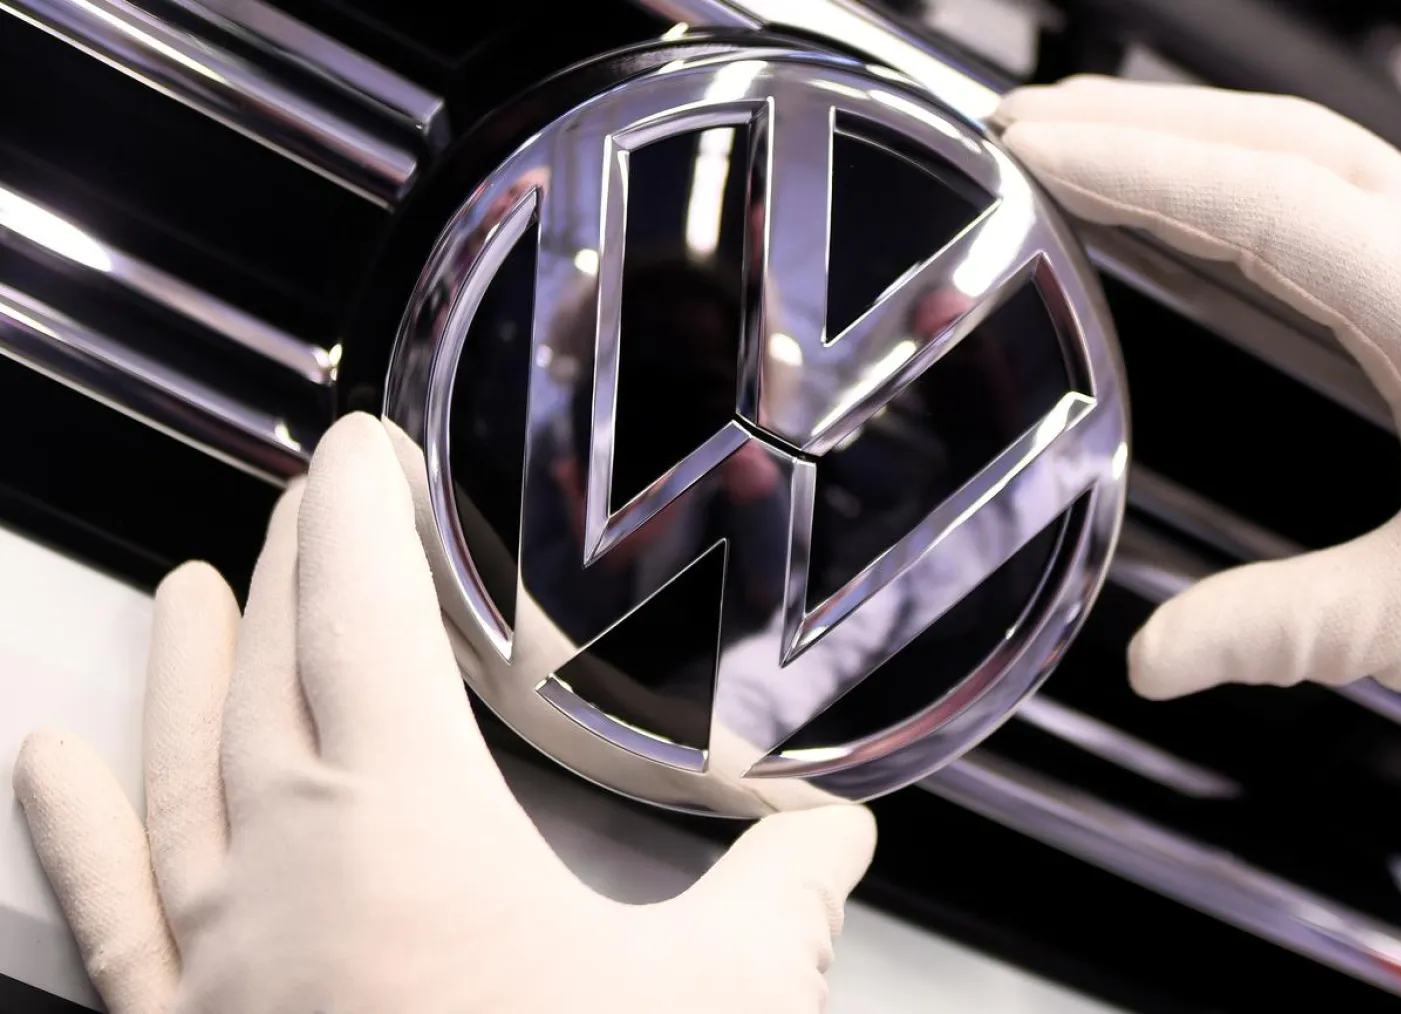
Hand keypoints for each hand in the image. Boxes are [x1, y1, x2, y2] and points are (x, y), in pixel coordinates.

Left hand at [12, 413, 874, 1013]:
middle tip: (308, 509)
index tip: (360, 446)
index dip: (356, 509)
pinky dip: (73, 831)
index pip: (359, 610)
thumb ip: (788, 898)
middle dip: (291, 571)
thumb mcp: (722, 1000)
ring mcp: (217, 960)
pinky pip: (104, 916)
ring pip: (180, 770)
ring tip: (185, 590)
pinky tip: (48, 766)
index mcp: (404, 825)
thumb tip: (839, 843)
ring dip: (186, 667)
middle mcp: (281, 872)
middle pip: (270, 669)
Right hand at [998, 76, 1400, 699]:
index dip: (1125, 167)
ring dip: (1194, 136)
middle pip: (1271, 137)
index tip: (1030, 147)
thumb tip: (1157, 660)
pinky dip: (1250, 175)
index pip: (1247, 200)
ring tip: (1092, 145)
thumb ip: (1287, 626)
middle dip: (1138, 120)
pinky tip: (1215, 211)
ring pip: (1312, 151)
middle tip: (1027, 122)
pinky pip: (1345, 189)